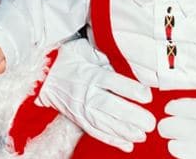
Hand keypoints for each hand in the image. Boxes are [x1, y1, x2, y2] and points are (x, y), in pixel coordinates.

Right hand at [36, 39, 155, 151]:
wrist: (45, 76)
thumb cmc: (69, 59)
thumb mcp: (85, 49)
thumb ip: (103, 53)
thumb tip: (123, 56)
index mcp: (90, 74)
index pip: (112, 82)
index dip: (130, 90)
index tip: (147, 96)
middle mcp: (86, 93)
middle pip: (109, 106)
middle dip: (131, 116)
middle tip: (150, 123)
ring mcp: (81, 109)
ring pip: (104, 122)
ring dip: (124, 131)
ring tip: (142, 135)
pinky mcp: (79, 119)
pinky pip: (95, 132)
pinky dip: (111, 140)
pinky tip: (127, 145)